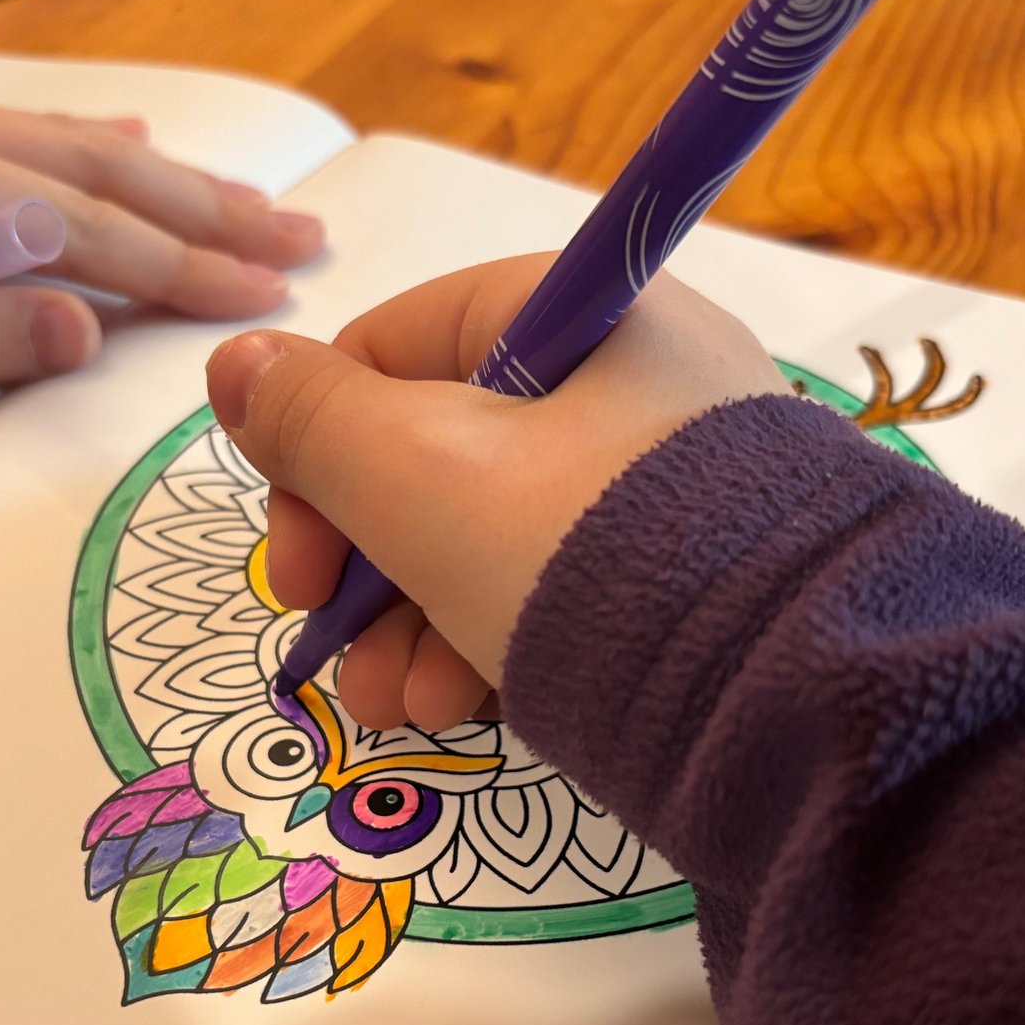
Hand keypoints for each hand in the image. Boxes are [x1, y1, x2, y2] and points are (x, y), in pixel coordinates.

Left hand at [0, 100, 323, 401]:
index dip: (181, 270)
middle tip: (305, 246)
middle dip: (211, 216)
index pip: (82, 227)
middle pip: (102, 175)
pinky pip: (28, 141)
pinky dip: (100, 150)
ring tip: (262, 209)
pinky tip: (143, 150)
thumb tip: (86, 332)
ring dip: (178, 185)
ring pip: (78, 152)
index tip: (266, 301)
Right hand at [205, 255, 791, 731]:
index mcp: (575, 315)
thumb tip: (237, 363)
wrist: (787, 697)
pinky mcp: (692, 573)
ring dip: (414, 625)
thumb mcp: (421, 478)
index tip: (292, 567)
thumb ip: (312, 423)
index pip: (396, 351)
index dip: (315, 459)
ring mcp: (666, 481)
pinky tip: (464, 709)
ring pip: (490, 535)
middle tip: (334, 654)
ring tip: (401, 708)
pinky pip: (560, 586)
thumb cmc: (582, 554)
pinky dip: (495, 642)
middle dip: (364, 571)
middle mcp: (628, 379)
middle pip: (437, 456)